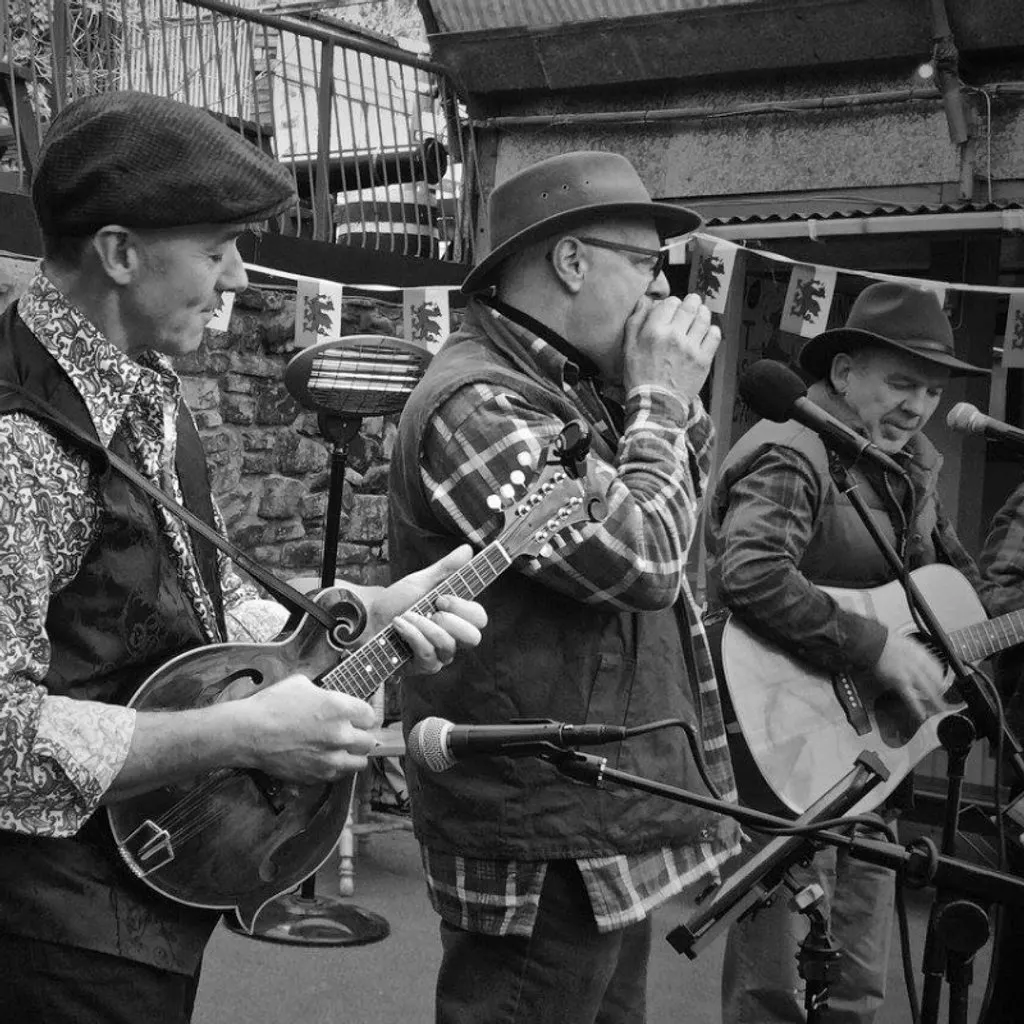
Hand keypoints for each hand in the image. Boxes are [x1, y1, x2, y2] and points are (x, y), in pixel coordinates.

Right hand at [240, 674, 377, 781]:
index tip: (355, 717)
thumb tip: (332, 700)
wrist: (248, 733)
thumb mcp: (302, 684)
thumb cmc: (272, 705)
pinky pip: (339, 774)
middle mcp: (341, 735)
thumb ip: (326, 694)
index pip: (370, 716)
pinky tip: (325, 758)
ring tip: (341, 749)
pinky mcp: (318, 775)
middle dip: (360, 736)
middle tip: (349, 733)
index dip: (362, 716)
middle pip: (369, 741)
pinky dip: (336, 768)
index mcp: (340, 708)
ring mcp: (330, 758)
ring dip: (353, 755)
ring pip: (360, 762)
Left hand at [366, 545, 487, 673]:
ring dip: (424, 626)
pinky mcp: (424, 666)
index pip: (480, 618)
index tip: (441, 597)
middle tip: (431, 609)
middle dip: (450, 621)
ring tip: (406, 615)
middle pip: (473, 637)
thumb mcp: (421, 581)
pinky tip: (398, 625)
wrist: (367, 618)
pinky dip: (412, 635)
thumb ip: (447, 568)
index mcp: (457, 616)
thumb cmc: (396, 601)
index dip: (464, 608)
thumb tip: (468, 549)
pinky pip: (428, 655)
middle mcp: (453, 637)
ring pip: (448, 646)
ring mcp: (440, 654)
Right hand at [622, 292, 720, 399]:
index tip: (672, 309)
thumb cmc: (640, 377)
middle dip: (692, 302)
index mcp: (654, 331)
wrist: (656, 403)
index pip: (671, 302)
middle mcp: (674, 336)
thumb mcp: (628, 348)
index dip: (672, 303)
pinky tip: (707, 333)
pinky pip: (714, 336)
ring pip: (704, 318)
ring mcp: (691, 347)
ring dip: (703, 313)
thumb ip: (635, 322)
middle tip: (692, 304)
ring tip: (701, 315)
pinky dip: (712, 330)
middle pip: (690, 305)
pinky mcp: (703, 359)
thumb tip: (644, 301)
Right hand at [868, 632, 946, 720]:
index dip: (941, 679)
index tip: (941, 685)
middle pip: (936, 682)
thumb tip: (918, 661)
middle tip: (944, 702)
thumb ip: (914, 654)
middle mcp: (920, 664)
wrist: (875, 642)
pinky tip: (921, 715)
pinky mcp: (900, 681)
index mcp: (921, 654)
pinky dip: (917, 708)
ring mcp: (911, 674)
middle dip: (941, 693)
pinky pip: (911, 697)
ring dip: (935, 702)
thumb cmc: (885, 641)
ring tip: (938, 710)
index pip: (937, 669)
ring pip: (928, 691)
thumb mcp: (906, 644)